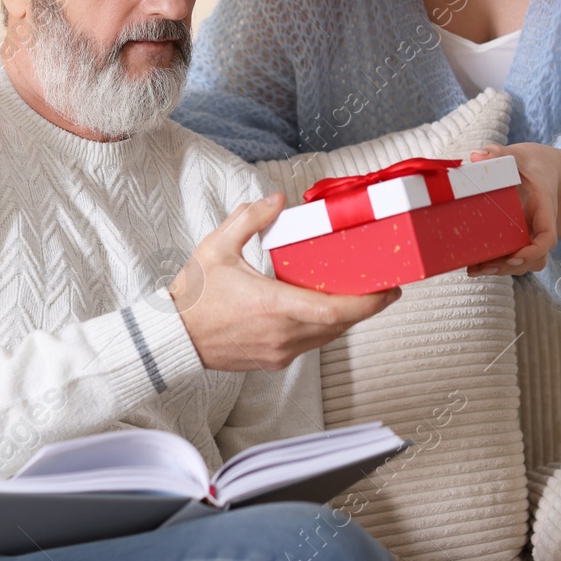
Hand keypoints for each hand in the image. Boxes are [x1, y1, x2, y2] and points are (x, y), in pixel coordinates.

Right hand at [169, 193, 401, 370]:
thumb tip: (277, 200)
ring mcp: (279, 351)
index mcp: (272, 306)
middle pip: (340, 324)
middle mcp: (281, 335)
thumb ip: (250, 218)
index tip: (389, 289)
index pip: (333, 310)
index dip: (367, 303)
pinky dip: (325, 327)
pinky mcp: (274, 360)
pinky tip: (327, 308)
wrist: (172, 338)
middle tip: (386, 286)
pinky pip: (311, 344)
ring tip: (363, 294)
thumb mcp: (216, 246)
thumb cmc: (193, 294)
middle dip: (367, 307)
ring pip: (328, 336)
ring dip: (347, 317)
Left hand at [465, 143, 558, 277]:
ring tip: (475, 269)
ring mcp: (530, 233)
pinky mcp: (519, 237)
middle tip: (483, 266)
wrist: (545, 169)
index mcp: (544, 207)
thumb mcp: (518, 154)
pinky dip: (498, 264)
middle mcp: (540, 226)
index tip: (514, 257)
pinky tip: (475, 265)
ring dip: (502, 269)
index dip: (534, 251)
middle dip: (510, 266)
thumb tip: (476, 156)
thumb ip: (499, 153)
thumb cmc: (532, 162)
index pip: (548, 236)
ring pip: (525, 262)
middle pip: (535, 257)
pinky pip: (514, 257)